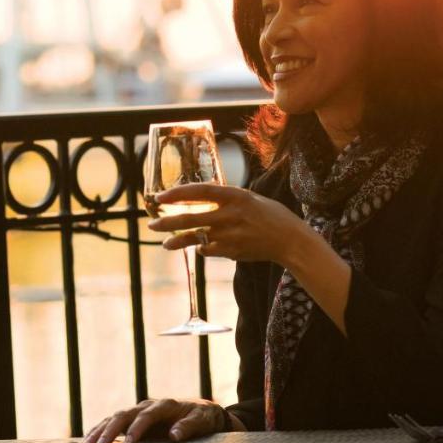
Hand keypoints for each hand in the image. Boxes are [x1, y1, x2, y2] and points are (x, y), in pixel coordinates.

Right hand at [81, 398, 240, 442]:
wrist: (202, 410)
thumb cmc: (203, 417)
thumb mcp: (203, 421)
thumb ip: (189, 427)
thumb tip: (174, 436)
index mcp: (164, 405)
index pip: (146, 415)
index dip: (137, 429)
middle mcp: (148, 405)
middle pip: (124, 415)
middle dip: (110, 431)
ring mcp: (139, 411)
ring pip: (115, 418)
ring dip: (100, 430)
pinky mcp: (134, 419)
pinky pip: (114, 423)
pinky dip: (101, 430)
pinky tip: (89, 441)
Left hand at [151, 183, 352, 332]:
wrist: (290, 240)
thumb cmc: (271, 215)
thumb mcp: (250, 198)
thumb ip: (227, 199)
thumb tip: (200, 199)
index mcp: (235, 195)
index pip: (200, 191)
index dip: (177, 194)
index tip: (160, 197)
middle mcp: (231, 214)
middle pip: (191, 217)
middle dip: (168, 222)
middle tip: (152, 224)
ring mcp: (231, 234)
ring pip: (196, 237)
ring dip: (178, 241)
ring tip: (164, 244)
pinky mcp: (232, 251)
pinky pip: (209, 250)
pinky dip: (203, 249)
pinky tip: (199, 248)